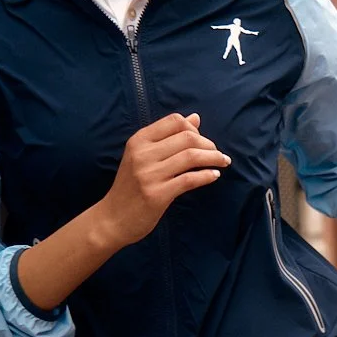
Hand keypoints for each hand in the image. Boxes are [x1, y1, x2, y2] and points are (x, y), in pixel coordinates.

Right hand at [95, 113, 229, 249]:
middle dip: (209, 144)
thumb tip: (195, 118)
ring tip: (223, 162)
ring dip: (213, 157)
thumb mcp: (143, 156)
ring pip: (191, 156)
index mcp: (139, 140)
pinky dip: (207, 175)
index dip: (194, 129)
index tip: (203, 142)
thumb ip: (168, 137)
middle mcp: (143, 154)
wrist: (112, 219)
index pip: (174, 121)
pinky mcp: (157, 194)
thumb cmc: (131, 186)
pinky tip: (214, 175)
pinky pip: (189, 179)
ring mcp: (149, 174)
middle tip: (218, 154)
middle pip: (187, 137)